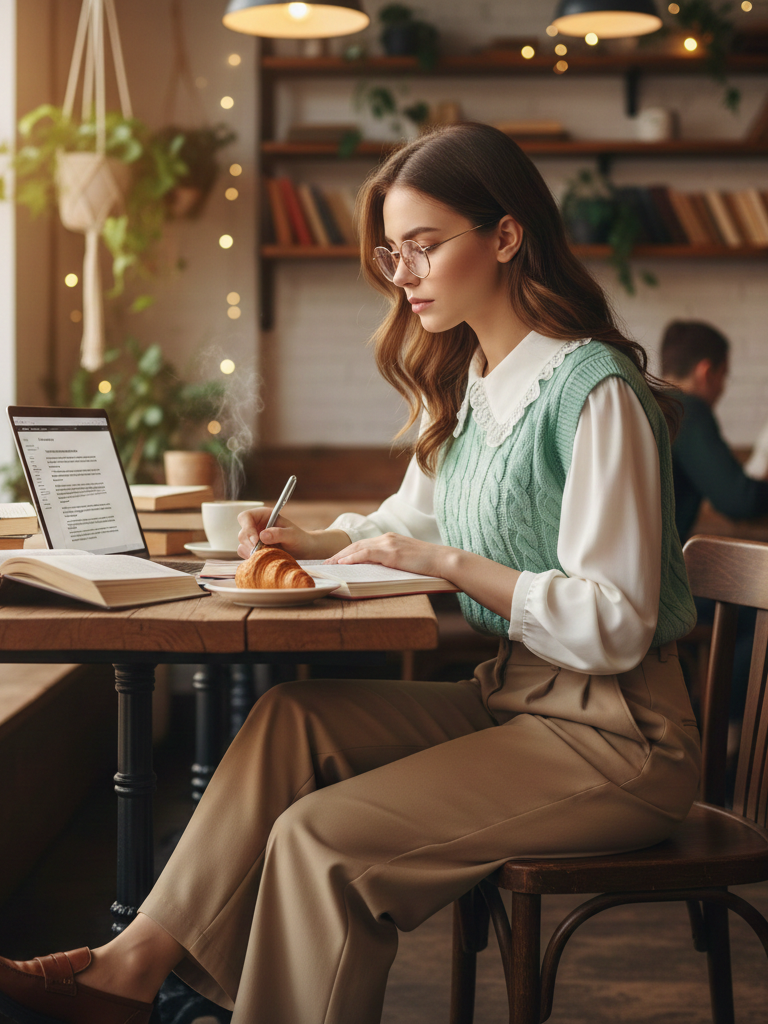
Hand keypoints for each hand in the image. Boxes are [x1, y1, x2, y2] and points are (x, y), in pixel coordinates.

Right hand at [236, 508, 350, 561]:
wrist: (303, 549)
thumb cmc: (299, 538)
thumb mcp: (292, 535)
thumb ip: (279, 534)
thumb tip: (262, 535)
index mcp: (264, 516)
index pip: (245, 517)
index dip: (247, 528)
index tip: (256, 541)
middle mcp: (256, 525)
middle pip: (242, 533)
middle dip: (250, 544)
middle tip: (261, 552)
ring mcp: (254, 537)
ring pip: (242, 544)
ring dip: (251, 552)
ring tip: (266, 555)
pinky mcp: (254, 548)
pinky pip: (245, 553)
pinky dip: (251, 557)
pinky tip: (262, 559)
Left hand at [325, 532, 451, 579]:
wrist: (444, 561)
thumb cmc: (428, 565)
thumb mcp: (406, 561)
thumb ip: (390, 562)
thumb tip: (375, 572)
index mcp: (390, 539)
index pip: (362, 545)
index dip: (347, 552)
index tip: (336, 560)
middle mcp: (387, 538)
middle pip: (356, 545)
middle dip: (339, 554)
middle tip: (326, 564)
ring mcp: (389, 544)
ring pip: (358, 548)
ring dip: (341, 557)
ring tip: (330, 565)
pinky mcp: (392, 552)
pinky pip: (367, 553)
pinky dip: (353, 558)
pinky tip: (343, 564)